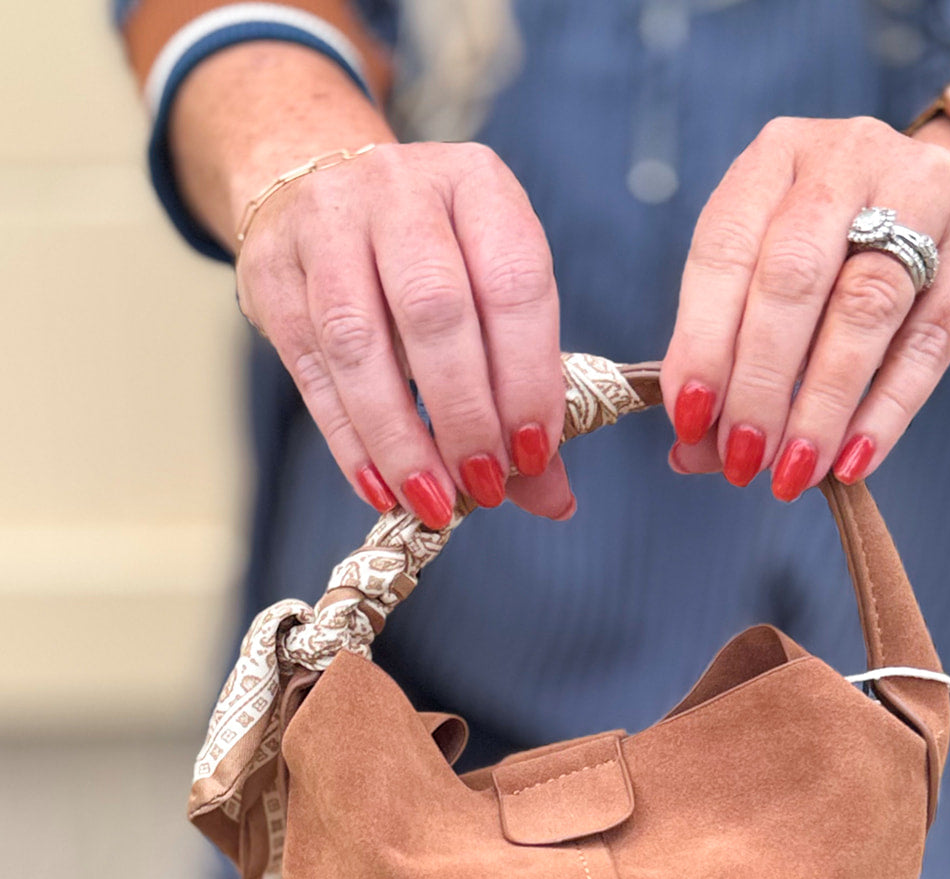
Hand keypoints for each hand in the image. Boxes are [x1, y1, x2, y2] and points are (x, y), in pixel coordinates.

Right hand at [235, 140, 571, 526]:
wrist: (316, 189)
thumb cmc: (431, 258)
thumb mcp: (490, 298)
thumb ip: (523, 392)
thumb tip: (554, 499)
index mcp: (477, 185)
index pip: (513, 282)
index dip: (527, 376)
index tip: (534, 453)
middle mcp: (398, 189)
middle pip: (434, 309)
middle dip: (464, 413)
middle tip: (486, 484)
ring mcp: (325, 224)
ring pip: (359, 342)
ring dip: (401, 438)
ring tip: (432, 500)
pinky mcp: (273, 274)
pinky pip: (313, 371)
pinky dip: (351, 442)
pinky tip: (382, 487)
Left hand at [660, 114, 949, 497]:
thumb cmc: (849, 260)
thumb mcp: (780, 286)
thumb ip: (732, 362)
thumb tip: (692, 454)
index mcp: (775, 158)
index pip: (724, 249)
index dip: (702, 341)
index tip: (691, 419)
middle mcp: (846, 159)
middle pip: (793, 277)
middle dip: (760, 380)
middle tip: (745, 457)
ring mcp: (924, 190)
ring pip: (863, 308)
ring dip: (820, 404)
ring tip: (794, 471)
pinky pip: (929, 341)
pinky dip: (886, 409)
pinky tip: (855, 459)